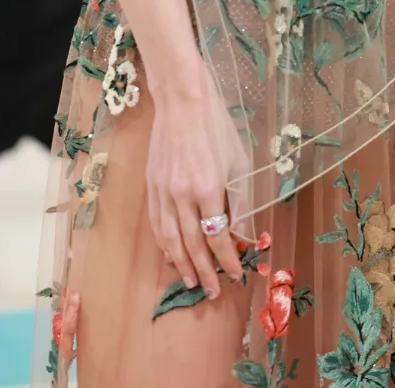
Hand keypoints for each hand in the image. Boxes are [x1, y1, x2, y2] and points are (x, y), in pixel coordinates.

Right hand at [147, 82, 250, 295]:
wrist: (182, 103)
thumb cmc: (217, 129)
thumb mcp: (238, 163)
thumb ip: (239, 201)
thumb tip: (242, 234)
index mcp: (208, 189)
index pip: (217, 237)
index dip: (227, 260)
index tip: (236, 275)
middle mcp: (183, 196)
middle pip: (193, 245)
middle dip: (204, 272)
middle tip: (212, 292)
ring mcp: (164, 192)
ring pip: (171, 240)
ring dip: (182, 265)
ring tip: (190, 282)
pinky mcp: (152, 187)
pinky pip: (157, 225)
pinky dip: (164, 245)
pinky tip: (172, 256)